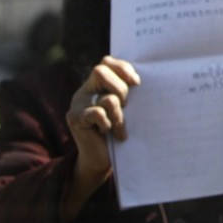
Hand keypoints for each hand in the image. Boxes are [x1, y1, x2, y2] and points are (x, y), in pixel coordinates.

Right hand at [63, 55, 139, 219]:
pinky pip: (97, 113)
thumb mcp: (125, 109)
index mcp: (98, 84)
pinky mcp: (75, 118)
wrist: (100, 160)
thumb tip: (146, 80)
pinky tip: (108, 133)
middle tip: (127, 105)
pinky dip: (108, 124)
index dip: (123, 68)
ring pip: (107, 97)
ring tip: (120, 127)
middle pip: (101, 70)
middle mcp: (86, 90)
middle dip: (121, 88)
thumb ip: (128, 93)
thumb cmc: (118, 132)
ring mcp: (78, 103)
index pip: (107, 62)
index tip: (137, 83)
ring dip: (119, 114)